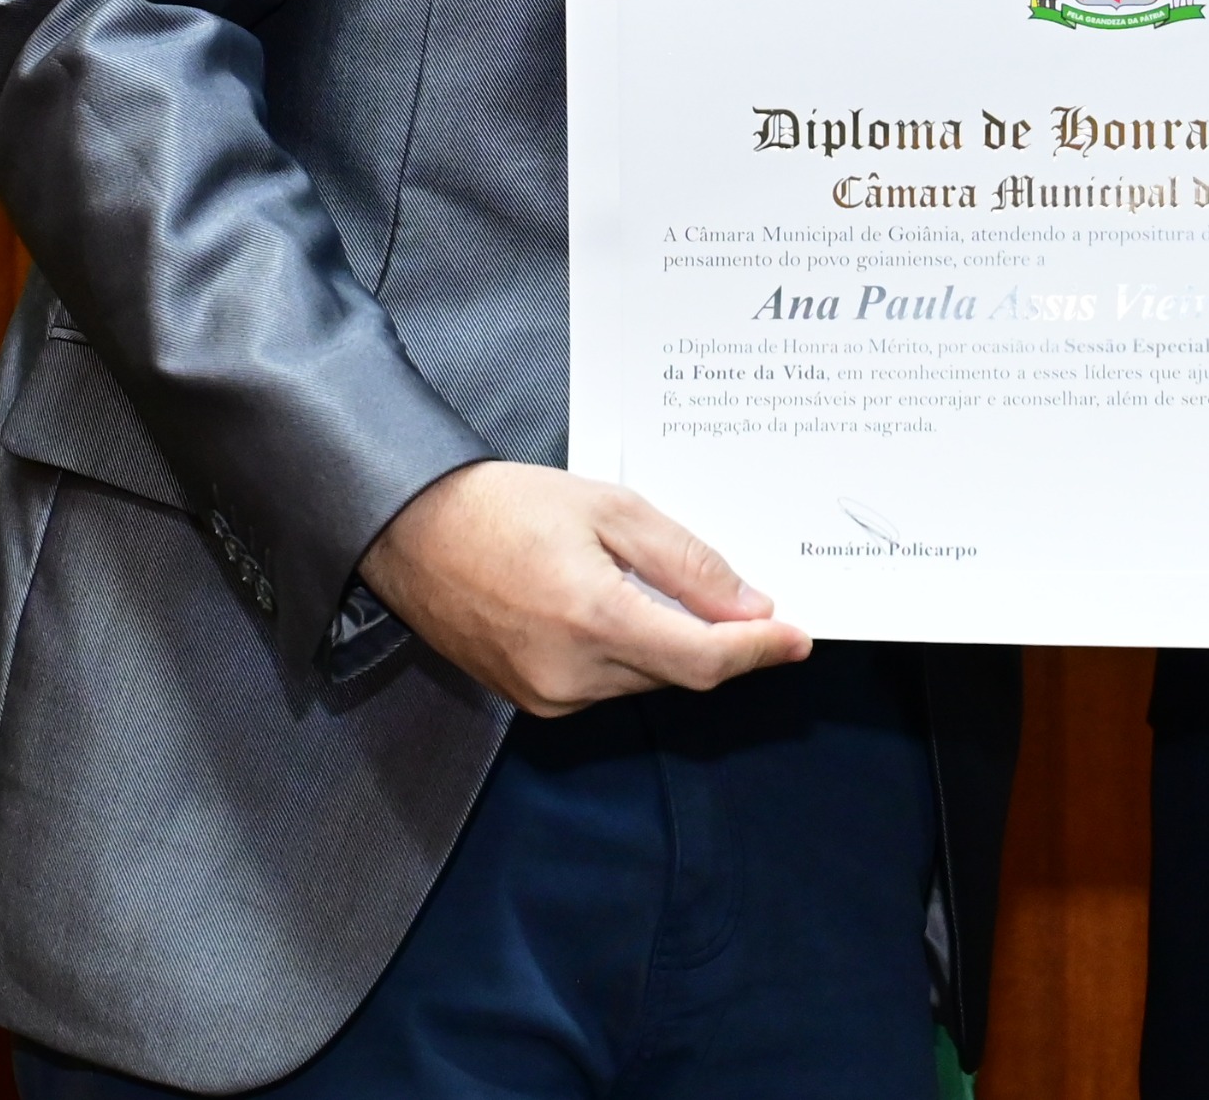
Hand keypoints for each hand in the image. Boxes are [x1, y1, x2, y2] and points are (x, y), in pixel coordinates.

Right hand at [357, 460, 810, 715]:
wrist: (411, 531)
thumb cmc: (502, 506)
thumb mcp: (608, 508)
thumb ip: (685, 562)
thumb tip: (747, 605)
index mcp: (593, 619)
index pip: (703, 659)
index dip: (758, 651)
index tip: (797, 638)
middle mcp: (571, 673)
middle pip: (679, 672)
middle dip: (714, 638)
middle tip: (734, 596)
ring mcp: (548, 696)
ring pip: (645, 681)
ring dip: (668, 643)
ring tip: (645, 583)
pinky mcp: (532, 702)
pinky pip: (606, 686)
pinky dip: (627, 652)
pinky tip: (610, 605)